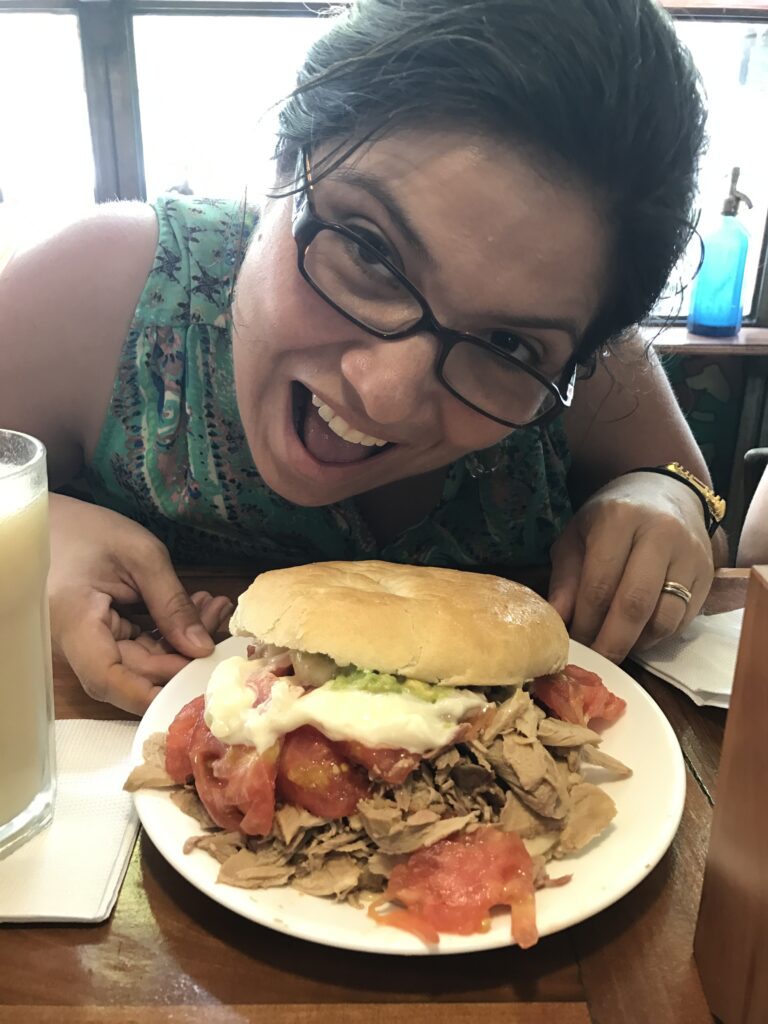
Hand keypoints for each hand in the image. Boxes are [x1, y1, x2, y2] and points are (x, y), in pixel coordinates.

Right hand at [49, 495, 233, 713]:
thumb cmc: (91, 530)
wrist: (56, 522)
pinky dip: (168, 632)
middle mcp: (77, 644)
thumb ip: (172, 604)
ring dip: (182, 641)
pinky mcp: (103, 637)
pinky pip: (139, 646)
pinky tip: (198, 608)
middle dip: (183, 655)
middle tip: (220, 620)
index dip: (150, 692)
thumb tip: (202, 649)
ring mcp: (90, 643)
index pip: (108, 679)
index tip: (195, 685)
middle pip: (134, 672)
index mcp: (74, 622)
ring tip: (214, 607)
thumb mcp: (141, 556)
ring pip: (143, 661)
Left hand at [547, 472, 713, 661]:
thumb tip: (555, 620)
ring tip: (614, 647)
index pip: (599, 584)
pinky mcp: (708, 573)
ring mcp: (689, 554)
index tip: (572, 646)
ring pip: (664, 617)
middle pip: (635, 604)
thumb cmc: (610, 517)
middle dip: (611, 642)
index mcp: (619, 519)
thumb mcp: (577, 535)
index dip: (584, 623)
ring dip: (636, 643)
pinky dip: (657, 635)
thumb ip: (566, 577)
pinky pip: (682, 619)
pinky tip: (638, 634)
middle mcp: (660, 534)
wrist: (663, 492)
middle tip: (594, 663)